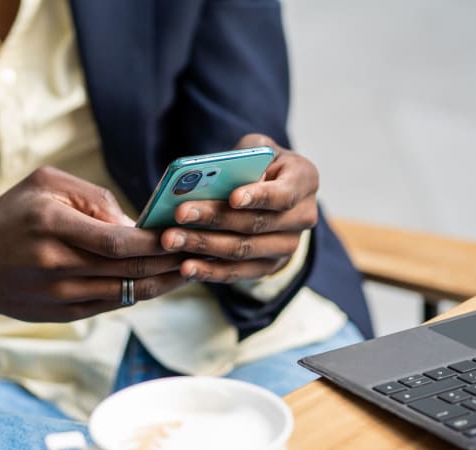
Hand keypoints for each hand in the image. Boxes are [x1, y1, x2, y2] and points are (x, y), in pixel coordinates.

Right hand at [0, 167, 186, 328]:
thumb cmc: (10, 217)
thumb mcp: (43, 184)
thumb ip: (92, 197)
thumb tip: (136, 223)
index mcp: (51, 225)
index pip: (118, 240)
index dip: (156, 241)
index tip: (183, 232)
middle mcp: (56, 264)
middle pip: (129, 269)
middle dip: (171, 261)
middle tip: (203, 249)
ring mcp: (60, 295)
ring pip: (127, 292)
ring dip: (164, 282)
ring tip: (192, 267)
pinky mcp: (64, 314)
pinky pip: (114, 305)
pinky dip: (141, 293)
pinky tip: (163, 282)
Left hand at [162, 134, 318, 282]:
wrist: (272, 191)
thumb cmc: (259, 163)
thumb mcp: (254, 150)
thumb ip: (239, 158)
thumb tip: (204, 177)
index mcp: (304, 180)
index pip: (283, 193)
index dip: (258, 197)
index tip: (232, 197)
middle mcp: (302, 217)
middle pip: (255, 224)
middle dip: (214, 219)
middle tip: (180, 214)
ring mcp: (287, 247)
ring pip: (242, 250)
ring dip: (203, 246)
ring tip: (170, 239)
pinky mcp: (267, 267)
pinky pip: (237, 273)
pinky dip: (209, 271)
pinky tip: (185, 266)